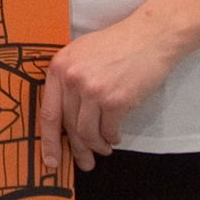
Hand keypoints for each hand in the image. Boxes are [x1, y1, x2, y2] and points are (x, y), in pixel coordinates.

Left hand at [35, 13, 188, 175]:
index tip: (51, 160)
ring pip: (87, 133)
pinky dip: (112, 138)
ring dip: (96, 146)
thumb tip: (64, 115)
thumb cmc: (119, 44)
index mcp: (59, 67)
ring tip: (103, 149)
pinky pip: (109, 130)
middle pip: (68, 126)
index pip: (48, 112)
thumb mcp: (82, 53)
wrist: (151, 36)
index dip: (48, 141)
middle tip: (84, 163)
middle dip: (77, 149)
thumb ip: (68, 79)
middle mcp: (72, 79)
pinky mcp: (116, 100)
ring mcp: (93, 90)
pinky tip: (115, 137)